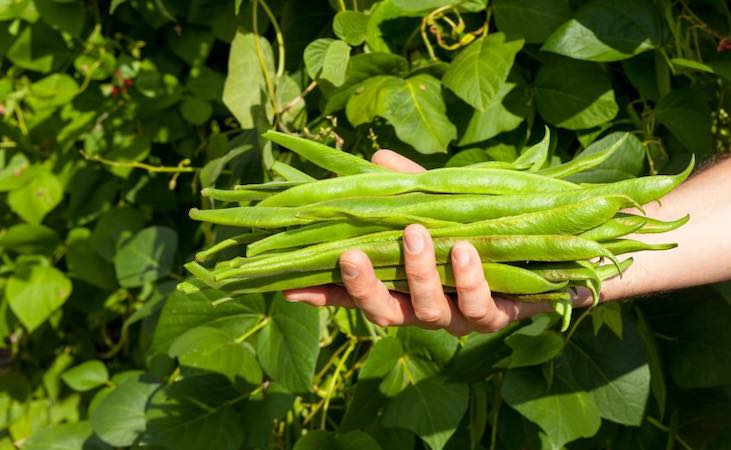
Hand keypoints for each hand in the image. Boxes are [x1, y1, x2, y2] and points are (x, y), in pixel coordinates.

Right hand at [283, 150, 551, 334]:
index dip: (323, 295)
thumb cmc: (487, 224)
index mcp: (406, 284)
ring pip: (429, 312)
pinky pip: (480, 308)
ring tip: (415, 232)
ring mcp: (460, 318)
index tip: (288, 288)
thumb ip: (412, 186)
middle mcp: (426, 308)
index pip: (356, 295)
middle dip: (363, 287)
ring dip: (418, 272)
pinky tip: (465, 248)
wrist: (558, 249)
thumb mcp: (444, 201)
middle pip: (384, 313)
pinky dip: (470, 278)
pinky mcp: (499, 318)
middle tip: (350, 254)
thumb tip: (377, 159)